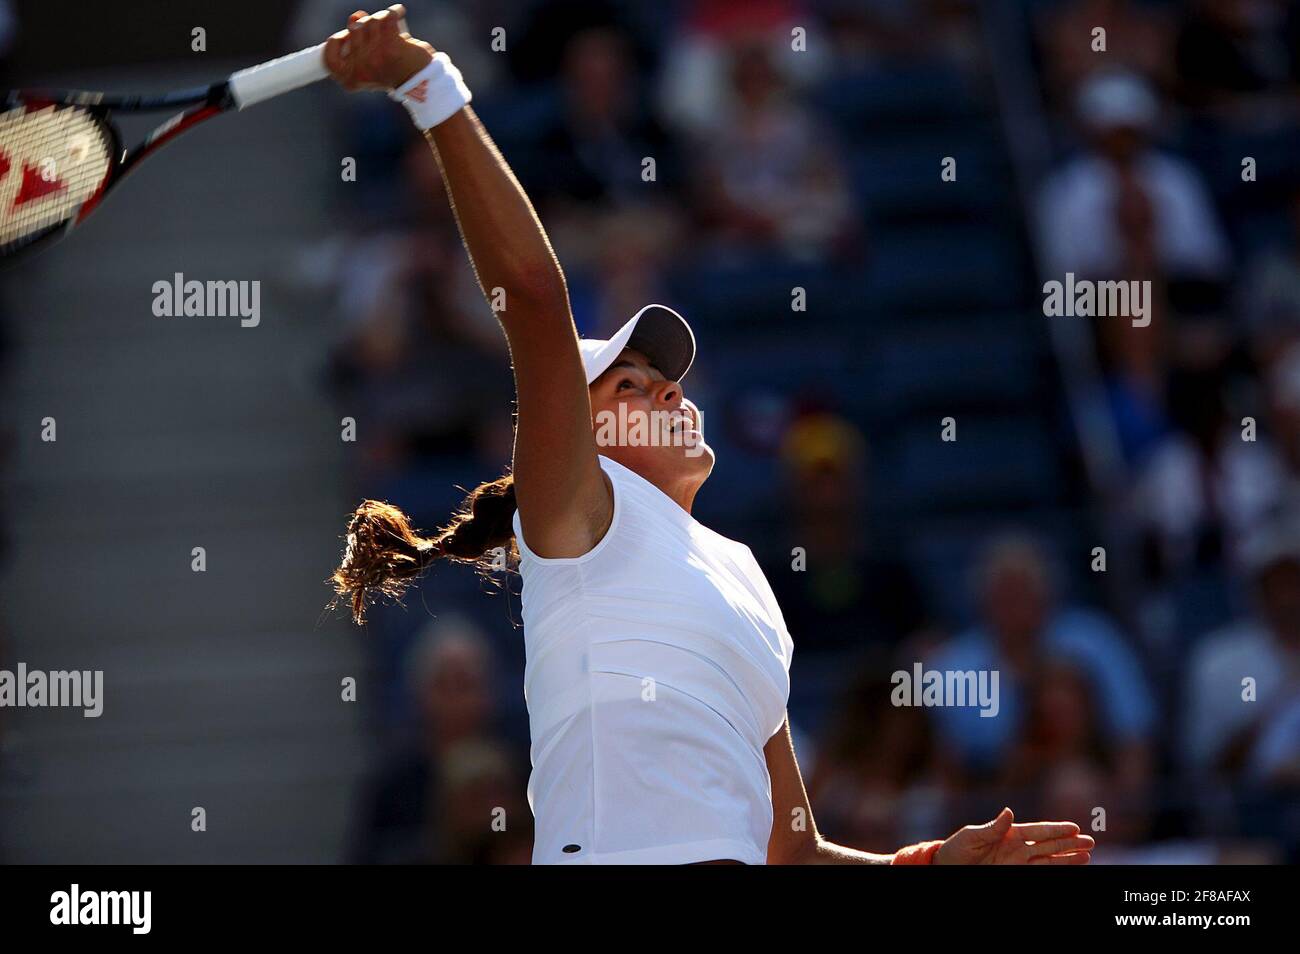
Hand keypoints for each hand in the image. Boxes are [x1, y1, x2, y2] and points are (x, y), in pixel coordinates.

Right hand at [323, 5, 433, 91]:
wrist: (421, 81)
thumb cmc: (393, 71)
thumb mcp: (368, 65)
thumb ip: (356, 45)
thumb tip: (354, 19)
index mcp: (351, 78)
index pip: (329, 58)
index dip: (335, 42)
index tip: (346, 36)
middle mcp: (360, 69)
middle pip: (353, 30)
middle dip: (365, 25)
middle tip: (377, 34)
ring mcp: (374, 57)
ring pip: (369, 21)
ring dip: (380, 19)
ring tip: (389, 28)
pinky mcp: (391, 46)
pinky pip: (386, 16)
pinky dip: (394, 12)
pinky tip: (399, 14)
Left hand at [934, 808, 1093, 864]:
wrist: (948, 867)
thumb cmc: (958, 849)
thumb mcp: (972, 836)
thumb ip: (993, 827)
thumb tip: (1010, 812)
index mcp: (1009, 833)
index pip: (1037, 831)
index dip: (1056, 829)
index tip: (1075, 828)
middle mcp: (1018, 848)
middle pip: (1049, 845)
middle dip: (1069, 844)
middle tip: (1091, 842)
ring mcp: (1018, 862)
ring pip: (1049, 860)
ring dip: (1067, 858)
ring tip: (1087, 856)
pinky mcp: (1016, 874)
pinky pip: (1039, 871)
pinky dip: (1055, 868)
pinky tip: (1068, 866)